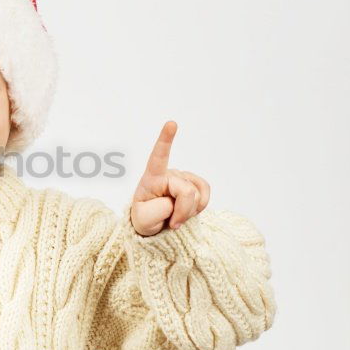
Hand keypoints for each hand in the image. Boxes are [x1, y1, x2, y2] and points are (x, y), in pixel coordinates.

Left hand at [130, 121, 210, 236]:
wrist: (156, 225)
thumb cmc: (145, 218)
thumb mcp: (144, 221)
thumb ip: (158, 211)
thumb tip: (175, 202)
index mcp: (152, 178)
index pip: (158, 157)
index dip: (165, 140)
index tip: (171, 123)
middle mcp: (169, 174)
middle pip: (186, 192)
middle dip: (182, 212)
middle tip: (171, 222)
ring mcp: (183, 178)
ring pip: (198, 196)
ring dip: (189, 212)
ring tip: (176, 216)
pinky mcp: (195, 184)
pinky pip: (206, 195)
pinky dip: (199, 208)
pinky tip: (188, 211)